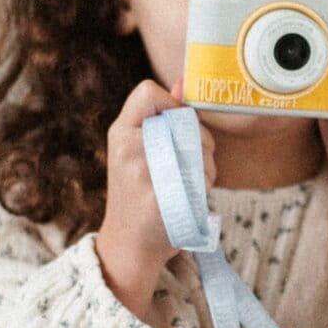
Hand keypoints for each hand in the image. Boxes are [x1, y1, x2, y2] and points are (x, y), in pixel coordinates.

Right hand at [99, 79, 216, 267]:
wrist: (128, 246)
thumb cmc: (140, 193)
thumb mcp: (140, 149)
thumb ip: (162, 115)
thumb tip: (183, 81)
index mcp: (120, 132)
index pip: (148, 91)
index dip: (172, 104)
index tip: (177, 127)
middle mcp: (126, 147)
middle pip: (185, 119)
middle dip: (201, 140)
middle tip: (192, 162)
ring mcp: (141, 173)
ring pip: (199, 148)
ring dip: (207, 166)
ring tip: (190, 184)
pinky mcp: (159, 197)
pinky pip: (201, 177)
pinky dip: (205, 187)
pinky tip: (191, 198)